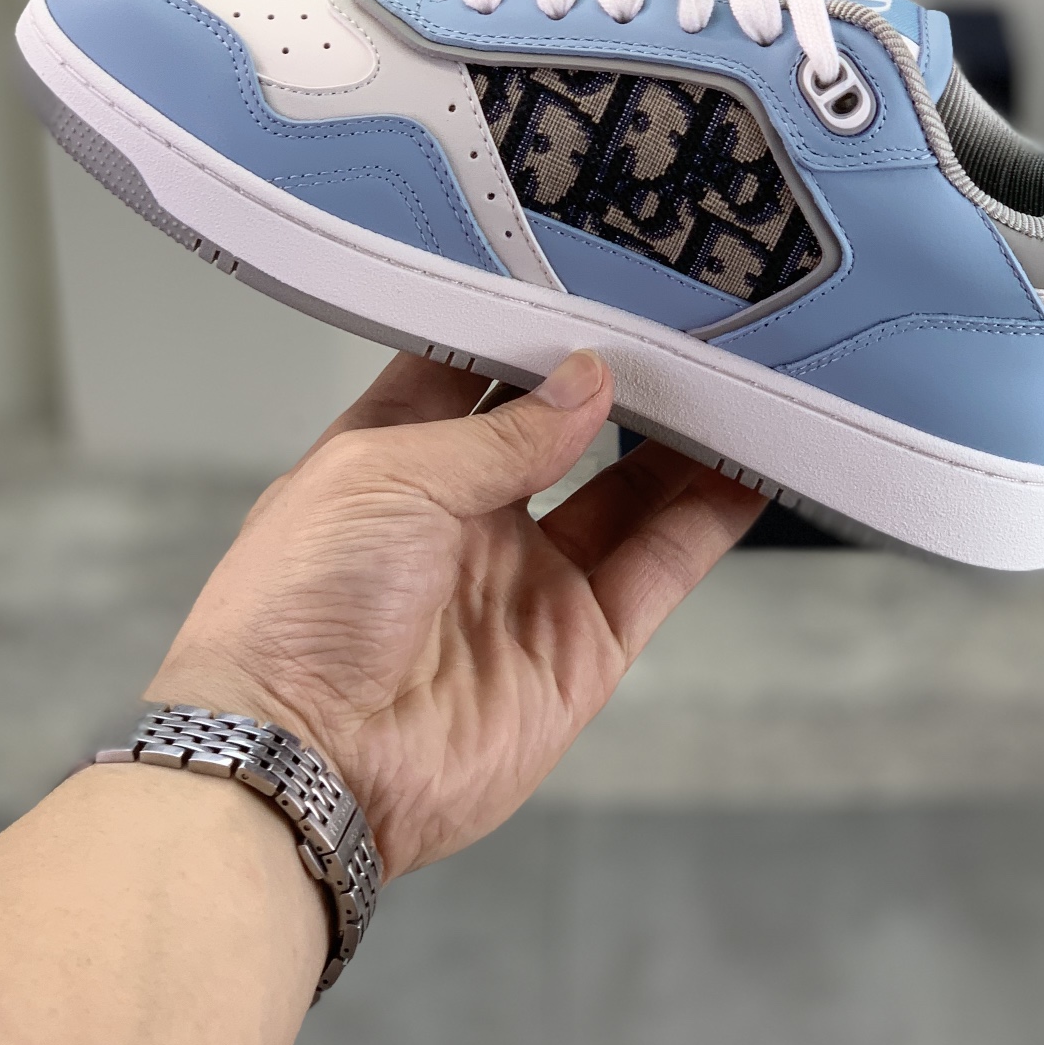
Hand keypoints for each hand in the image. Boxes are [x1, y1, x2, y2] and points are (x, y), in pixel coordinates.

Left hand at [148, 350, 763, 876]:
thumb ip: (501, 430)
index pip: (480, 371)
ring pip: (630, 490)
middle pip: (566, 427)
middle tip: (684, 324)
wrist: (301, 763)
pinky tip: (749, 467)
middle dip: (622, 378)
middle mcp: (466, 516)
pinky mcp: (580, 647)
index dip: (535, 328)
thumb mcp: (389, 474)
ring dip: (682, 440)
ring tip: (739, 376)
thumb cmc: (294, 613)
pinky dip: (710, 519)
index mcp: (398, 458)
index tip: (595, 281)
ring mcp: (528, 580)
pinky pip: (661, 567)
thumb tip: (586, 381)